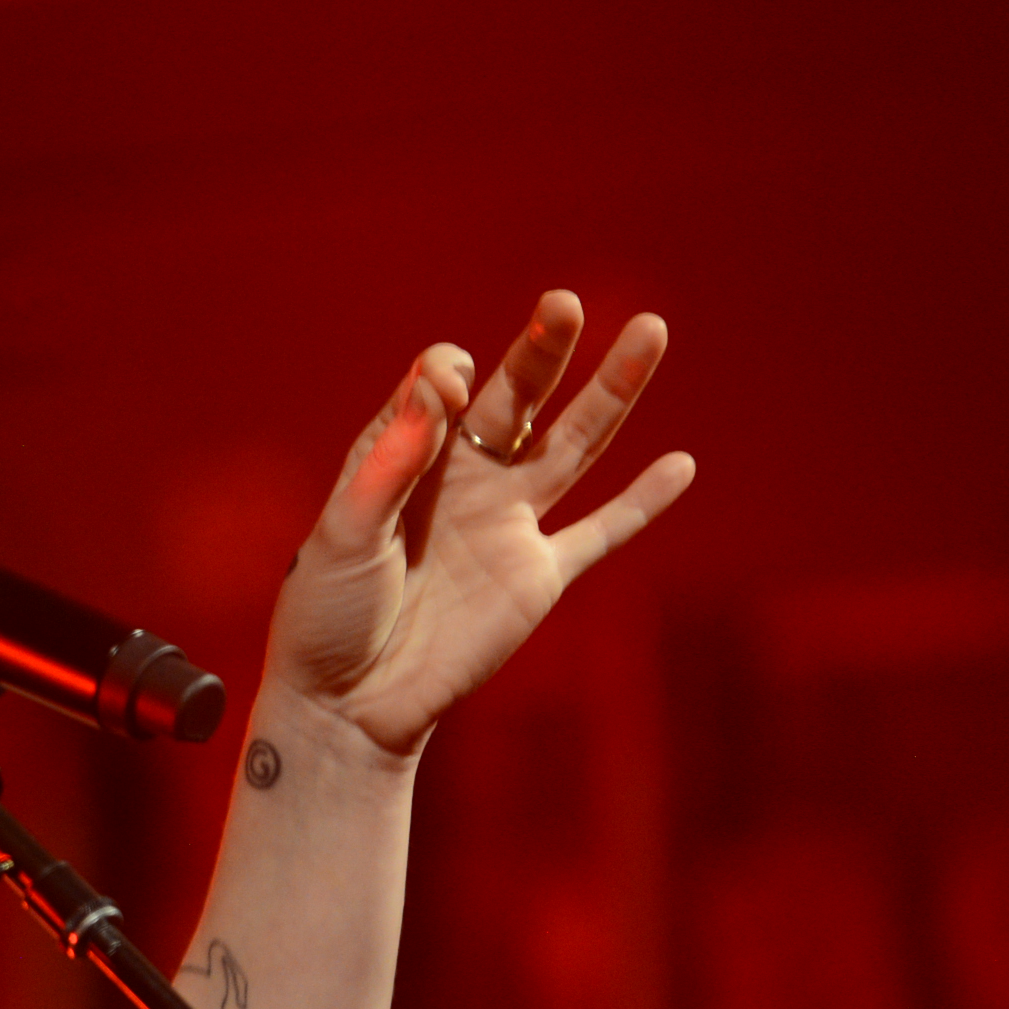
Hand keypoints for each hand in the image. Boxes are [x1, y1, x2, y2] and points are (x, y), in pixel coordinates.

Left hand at [268, 291, 696, 756]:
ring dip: (612, 390)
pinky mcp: (538, 577)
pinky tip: (682, 465)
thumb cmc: (326, 616)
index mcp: (404, 459)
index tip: (447, 385)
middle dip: (541, 352)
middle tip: (563, 303)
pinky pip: (600, 533)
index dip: (445, 377)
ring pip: (572, 444)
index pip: (439, 389)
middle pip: (516, 398)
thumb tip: (438, 383)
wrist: (348, 705)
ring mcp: (505, 524)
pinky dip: (642, 503)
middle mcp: (462, 479)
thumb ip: (389, 465)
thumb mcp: (343, 534)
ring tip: (650, 329)